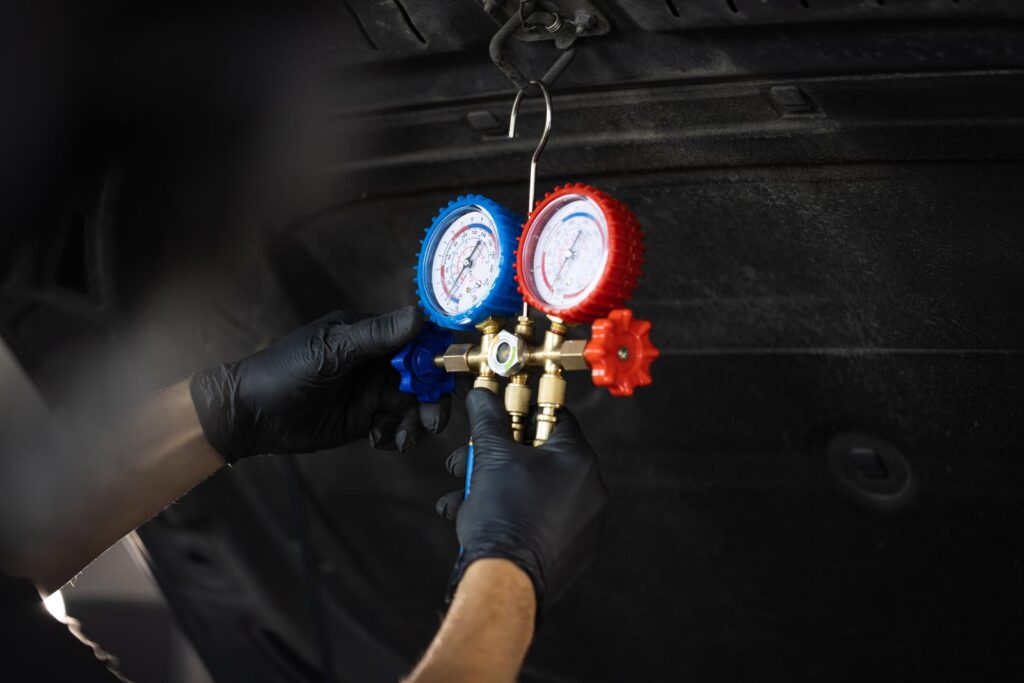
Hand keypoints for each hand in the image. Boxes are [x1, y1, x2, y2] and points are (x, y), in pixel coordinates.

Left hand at [189, 306, 449, 461]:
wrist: (249, 416)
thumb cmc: (283, 372)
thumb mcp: (330, 351)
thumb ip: (376, 336)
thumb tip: (420, 316)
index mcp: (370, 334)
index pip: (418, 338)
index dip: (438, 355)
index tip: (451, 374)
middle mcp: (377, 361)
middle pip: (424, 377)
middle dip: (433, 399)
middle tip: (432, 422)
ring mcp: (372, 391)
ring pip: (413, 405)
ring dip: (416, 423)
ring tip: (403, 440)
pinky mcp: (365, 419)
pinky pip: (395, 426)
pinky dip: (396, 435)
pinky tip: (380, 442)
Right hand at [436, 389, 607, 610]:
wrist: (506, 581)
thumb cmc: (502, 515)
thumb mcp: (490, 457)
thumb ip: (488, 420)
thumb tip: (481, 395)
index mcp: (578, 459)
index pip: (553, 419)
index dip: (520, 415)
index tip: (498, 421)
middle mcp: (591, 489)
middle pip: (540, 458)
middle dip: (496, 458)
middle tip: (465, 463)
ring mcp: (587, 524)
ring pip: (536, 493)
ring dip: (496, 489)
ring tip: (460, 499)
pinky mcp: (576, 553)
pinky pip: (544, 523)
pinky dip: (515, 517)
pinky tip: (478, 521)